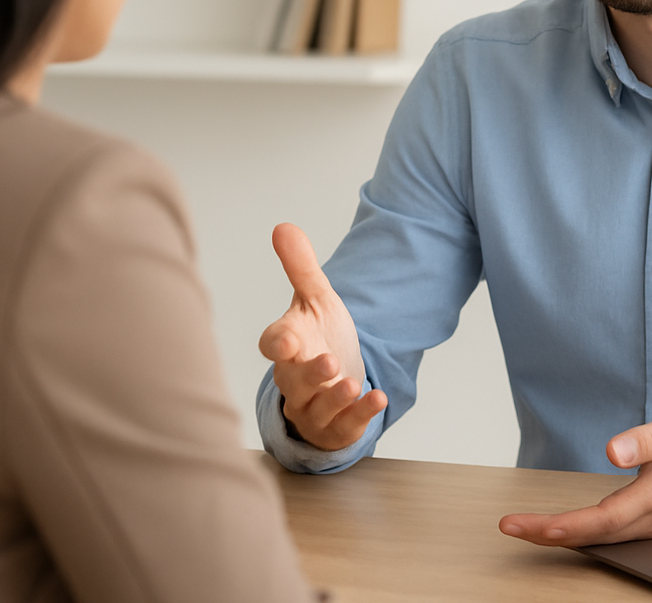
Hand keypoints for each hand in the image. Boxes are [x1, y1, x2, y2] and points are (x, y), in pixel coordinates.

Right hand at [257, 223, 386, 450]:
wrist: (332, 379)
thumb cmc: (317, 337)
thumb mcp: (315, 300)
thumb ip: (300, 268)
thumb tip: (283, 226)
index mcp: (287, 344)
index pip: (273, 344)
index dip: (277, 343)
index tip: (285, 340)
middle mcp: (294, 378)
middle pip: (294, 379)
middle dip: (310, 373)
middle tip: (329, 362)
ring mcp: (313, 405)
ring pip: (317, 406)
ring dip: (334, 397)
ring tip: (352, 383)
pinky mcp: (335, 425)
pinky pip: (344, 424)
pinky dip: (360, 414)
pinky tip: (379, 399)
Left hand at [497, 410, 651, 547]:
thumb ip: (648, 439)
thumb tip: (614, 450)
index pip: (603, 519)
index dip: (565, 526)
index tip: (531, 524)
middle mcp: (650, 520)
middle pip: (593, 535)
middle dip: (547, 534)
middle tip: (511, 526)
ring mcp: (648, 527)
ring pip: (598, 539)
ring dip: (558, 536)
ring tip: (523, 528)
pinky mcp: (646, 526)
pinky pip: (607, 537)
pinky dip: (578, 535)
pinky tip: (558, 530)